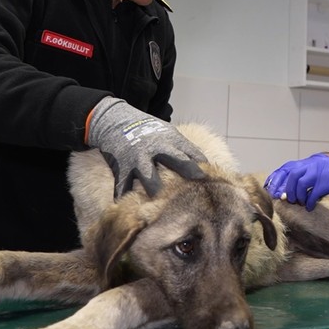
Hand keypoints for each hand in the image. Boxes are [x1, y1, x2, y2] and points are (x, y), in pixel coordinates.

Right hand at [86, 97, 206, 197]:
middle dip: (188, 171)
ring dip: (156, 190)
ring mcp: (138, 157)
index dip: (203, 165)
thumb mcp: (167, 132)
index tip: (213, 179)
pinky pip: (123, 185)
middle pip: (176, 160)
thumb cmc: (146, 129)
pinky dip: (123, 197)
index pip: (192, 152)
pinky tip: (126, 209)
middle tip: (199, 186)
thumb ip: (183, 148)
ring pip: (149, 176)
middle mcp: (156, 147)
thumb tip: (203, 164)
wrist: (115, 120)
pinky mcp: (121, 166)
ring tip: (162, 203)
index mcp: (171, 139)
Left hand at [264, 154, 328, 210]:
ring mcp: (320, 172)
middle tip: (287, 199)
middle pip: (291, 175)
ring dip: (297, 196)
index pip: (288, 167)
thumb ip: (311, 175)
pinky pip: (313, 194)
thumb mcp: (324, 169)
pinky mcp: (327, 182)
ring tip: (301, 203)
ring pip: (299, 184)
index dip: (277, 178)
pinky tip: (311, 207)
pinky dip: (310, 202)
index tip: (271, 188)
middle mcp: (313, 164)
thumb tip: (298, 189)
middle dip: (286, 189)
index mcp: (311, 161)